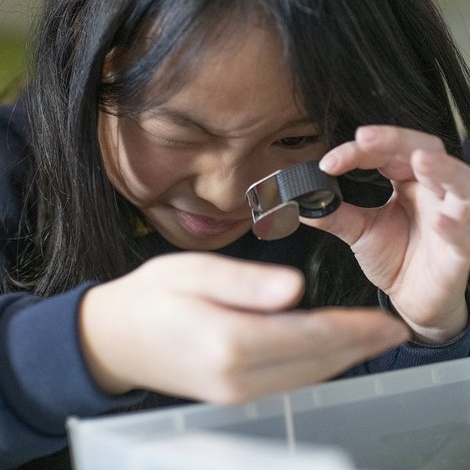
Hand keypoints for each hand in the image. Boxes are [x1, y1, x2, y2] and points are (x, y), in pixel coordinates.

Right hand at [79, 252, 407, 403]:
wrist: (116, 338)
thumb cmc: (152, 296)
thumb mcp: (193, 271)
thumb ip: (246, 282)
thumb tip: (294, 287)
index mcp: (230, 341)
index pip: (308, 334)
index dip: (352, 328)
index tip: (384, 321)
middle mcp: (238, 376)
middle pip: (315, 361)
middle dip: (358, 346)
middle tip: (392, 331)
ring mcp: (236, 391)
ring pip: (306, 377)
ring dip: (343, 358)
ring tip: (370, 340)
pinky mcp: (232, 393)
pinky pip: (288, 382)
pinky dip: (318, 366)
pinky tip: (329, 352)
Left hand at [305, 125, 469, 343]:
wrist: (414, 300)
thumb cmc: (397, 259)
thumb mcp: (358, 232)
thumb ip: (333, 212)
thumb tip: (300, 200)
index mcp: (407, 180)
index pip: (386, 152)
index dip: (357, 151)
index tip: (328, 163)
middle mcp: (433, 191)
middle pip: (425, 149)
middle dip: (396, 140)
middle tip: (365, 140)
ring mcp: (453, 216)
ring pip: (459, 181)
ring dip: (442, 169)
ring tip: (420, 161)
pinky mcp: (462, 249)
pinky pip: (464, 231)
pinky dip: (455, 223)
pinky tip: (440, 221)